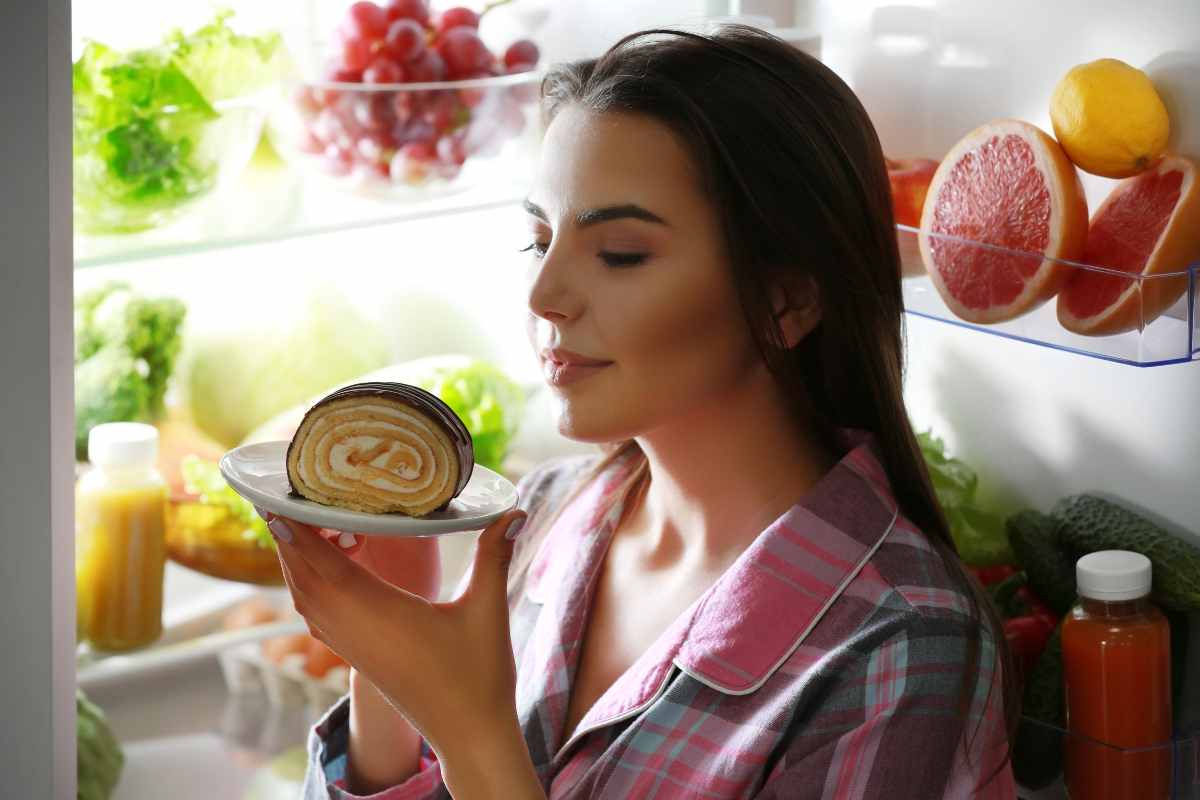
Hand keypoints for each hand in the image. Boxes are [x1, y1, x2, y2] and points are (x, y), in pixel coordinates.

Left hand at [265, 510, 531, 765]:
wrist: (468, 734)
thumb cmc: (479, 676)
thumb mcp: (488, 610)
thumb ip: (495, 557)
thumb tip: (512, 513)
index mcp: (379, 612)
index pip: (325, 564)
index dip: (299, 532)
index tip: (279, 502)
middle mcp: (356, 629)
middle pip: (304, 578)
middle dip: (289, 540)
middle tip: (283, 501)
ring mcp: (353, 646)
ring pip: (306, 600)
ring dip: (296, 564)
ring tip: (297, 529)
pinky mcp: (358, 658)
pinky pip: (317, 617)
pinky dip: (308, 590)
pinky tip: (318, 577)